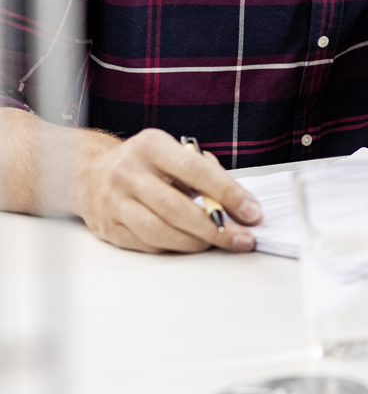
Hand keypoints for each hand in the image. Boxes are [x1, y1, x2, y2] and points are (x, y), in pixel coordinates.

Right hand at [77, 129, 261, 253]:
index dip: (228, 193)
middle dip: (216, 227)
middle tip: (242, 238)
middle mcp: (129, 172)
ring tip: (221, 242)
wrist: (89, 173)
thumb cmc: (145, 163)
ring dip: (197, 242)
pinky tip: (193, 244)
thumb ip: (205, 171)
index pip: (196, 170)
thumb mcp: (174, 152)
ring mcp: (115, 202)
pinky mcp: (109, 228)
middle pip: (177, 207)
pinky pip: (148, 244)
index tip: (252, 212)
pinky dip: (175, 247)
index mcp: (151, 146)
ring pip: (161, 231)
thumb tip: (238, 203)